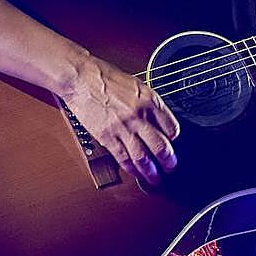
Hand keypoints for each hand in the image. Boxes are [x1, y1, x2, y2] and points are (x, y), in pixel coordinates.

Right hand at [60, 55, 179, 185]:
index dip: (174, 138)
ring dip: (151, 172)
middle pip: (161, 146)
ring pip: (143, 158)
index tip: (172, 143)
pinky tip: (136, 173)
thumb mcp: (136, 85)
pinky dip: (131, 169)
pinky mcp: (107, 136)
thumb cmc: (105, 78)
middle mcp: (139, 115)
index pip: (172, 127)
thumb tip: (158, 119)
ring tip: (156, 178)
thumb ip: (148, 103)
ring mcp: (123, 128)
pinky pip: (123, 158)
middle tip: (171, 167)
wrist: (81, 78)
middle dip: (168, 161)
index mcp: (149, 100)